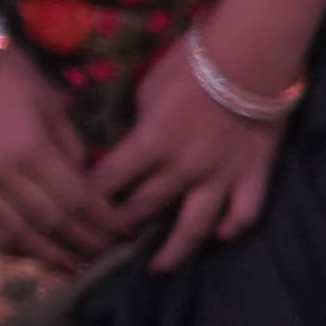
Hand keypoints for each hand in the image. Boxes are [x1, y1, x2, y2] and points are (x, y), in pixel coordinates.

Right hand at [0, 30, 125, 272]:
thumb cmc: (8, 76)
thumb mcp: (51, 105)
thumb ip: (69, 148)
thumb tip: (83, 183)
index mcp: (31, 150)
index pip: (77, 198)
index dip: (102, 221)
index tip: (122, 233)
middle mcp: (1, 175)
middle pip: (50, 221)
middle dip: (82, 240)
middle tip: (106, 253)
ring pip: (14, 232)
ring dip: (46, 253)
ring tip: (71, 265)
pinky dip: (3, 243)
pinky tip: (24, 251)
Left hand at [89, 28, 288, 270]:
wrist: (251, 57)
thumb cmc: (191, 65)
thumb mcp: (148, 91)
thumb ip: (140, 126)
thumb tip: (131, 144)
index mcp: (149, 145)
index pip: (109, 182)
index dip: (88, 199)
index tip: (71, 212)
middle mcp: (182, 170)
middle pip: (144, 208)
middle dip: (120, 228)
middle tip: (104, 245)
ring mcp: (221, 177)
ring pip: (194, 226)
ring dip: (173, 250)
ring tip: (158, 268)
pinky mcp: (254, 174)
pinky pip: (246, 212)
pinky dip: (234, 227)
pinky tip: (222, 236)